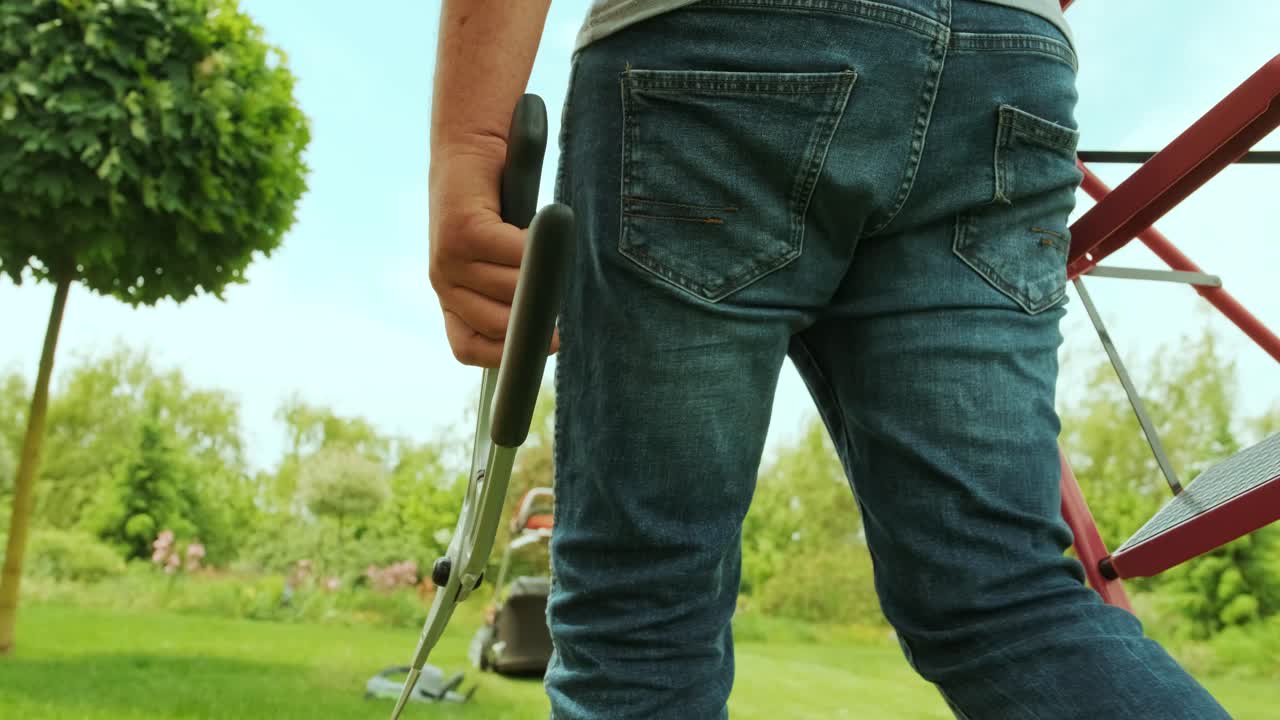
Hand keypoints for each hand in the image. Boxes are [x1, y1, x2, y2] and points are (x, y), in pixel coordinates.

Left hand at [428, 141, 559, 367]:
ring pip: (515, 290)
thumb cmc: (496, 206)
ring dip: (540, 270)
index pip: (468, 349)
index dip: (506, 354)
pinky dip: (536, 245)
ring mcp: (448, 259)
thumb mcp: (501, 261)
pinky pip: (517, 255)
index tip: (541, 344)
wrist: (471, 144)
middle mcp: (442, 284)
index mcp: (450, 297)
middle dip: (536, 313)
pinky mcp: (464, 231)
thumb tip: (548, 337)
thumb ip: (512, 296)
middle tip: (553, 290)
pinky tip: (536, 227)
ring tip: (539, 245)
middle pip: (501, 326)